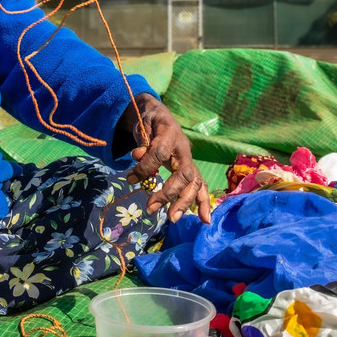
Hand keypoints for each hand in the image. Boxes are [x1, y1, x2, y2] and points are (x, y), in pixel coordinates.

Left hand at [121, 94, 211, 223]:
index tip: (131, 178)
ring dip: (184, 202)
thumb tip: (138, 155)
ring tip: (173, 218)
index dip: (146, 166)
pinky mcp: (191, 169)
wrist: (161, 116)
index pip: (160, 153)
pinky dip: (203, 203)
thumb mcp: (142, 126)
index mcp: (170, 134)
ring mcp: (189, 160)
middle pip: (184, 173)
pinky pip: (200, 186)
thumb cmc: (150, 122)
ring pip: (194, 182)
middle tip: (151, 207)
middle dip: (170, 193)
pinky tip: (205, 220)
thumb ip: (141, 141)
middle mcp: (184, 149)